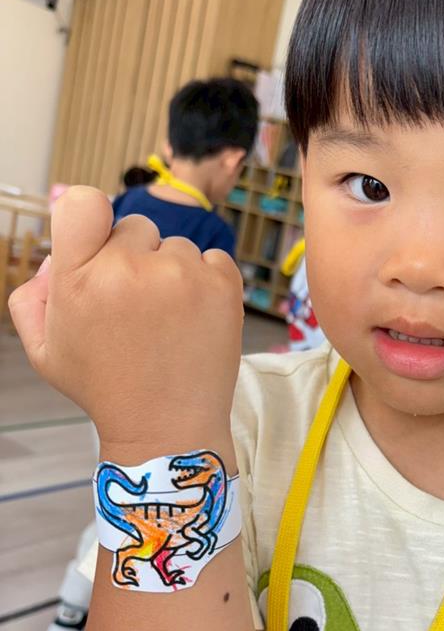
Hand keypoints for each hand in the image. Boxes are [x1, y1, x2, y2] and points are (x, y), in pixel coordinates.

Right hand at [9, 186, 243, 460]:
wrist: (168, 429)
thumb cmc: (106, 387)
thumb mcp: (46, 351)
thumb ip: (34, 295)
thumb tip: (56, 254)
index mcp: (79, 280)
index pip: (82, 201)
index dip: (89, 216)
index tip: (98, 242)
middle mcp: (129, 270)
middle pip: (135, 226)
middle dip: (134, 257)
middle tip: (136, 307)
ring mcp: (181, 275)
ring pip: (175, 246)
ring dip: (172, 273)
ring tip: (167, 323)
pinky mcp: (222, 286)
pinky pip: (213, 258)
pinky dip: (207, 281)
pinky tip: (194, 319)